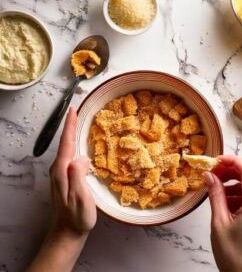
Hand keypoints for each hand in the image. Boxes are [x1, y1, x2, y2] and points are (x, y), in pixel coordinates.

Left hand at [49, 107, 95, 235]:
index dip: (69, 126)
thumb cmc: (76, 218)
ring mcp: (60, 173)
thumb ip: (77, 177)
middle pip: (64, 143)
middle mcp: (58, 169)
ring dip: (71, 133)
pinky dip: (73, 144)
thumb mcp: (80, 199)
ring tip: (77, 121)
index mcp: (62, 171)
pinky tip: (78, 143)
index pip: (66, 143)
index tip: (72, 110)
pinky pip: (69, 155)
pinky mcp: (64, 177)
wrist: (67, 232)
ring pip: (66, 148)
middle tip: (76, 110)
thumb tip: (81, 157)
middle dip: (69, 125)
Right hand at [204, 155, 241, 271]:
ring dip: (231, 181)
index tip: (216, 160)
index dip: (232, 161)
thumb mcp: (219, 221)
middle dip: (230, 170)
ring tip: (214, 186)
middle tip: (213, 171)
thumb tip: (209, 175)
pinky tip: (222, 199)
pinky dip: (235, 192)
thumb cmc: (232, 253)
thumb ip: (215, 194)